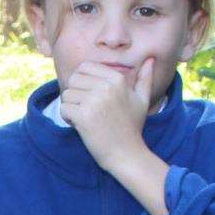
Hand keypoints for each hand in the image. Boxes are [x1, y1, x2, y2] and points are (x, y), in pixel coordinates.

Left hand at [61, 57, 155, 174]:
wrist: (126, 154)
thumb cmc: (132, 127)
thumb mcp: (142, 100)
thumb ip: (144, 78)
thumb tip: (150, 59)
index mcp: (117, 79)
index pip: (84, 67)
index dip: (82, 81)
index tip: (90, 96)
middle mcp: (106, 87)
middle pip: (73, 79)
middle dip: (75, 94)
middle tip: (86, 109)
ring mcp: (95, 101)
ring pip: (66, 94)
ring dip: (71, 107)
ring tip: (84, 118)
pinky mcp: (84, 116)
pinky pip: (64, 108)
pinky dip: (68, 118)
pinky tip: (80, 126)